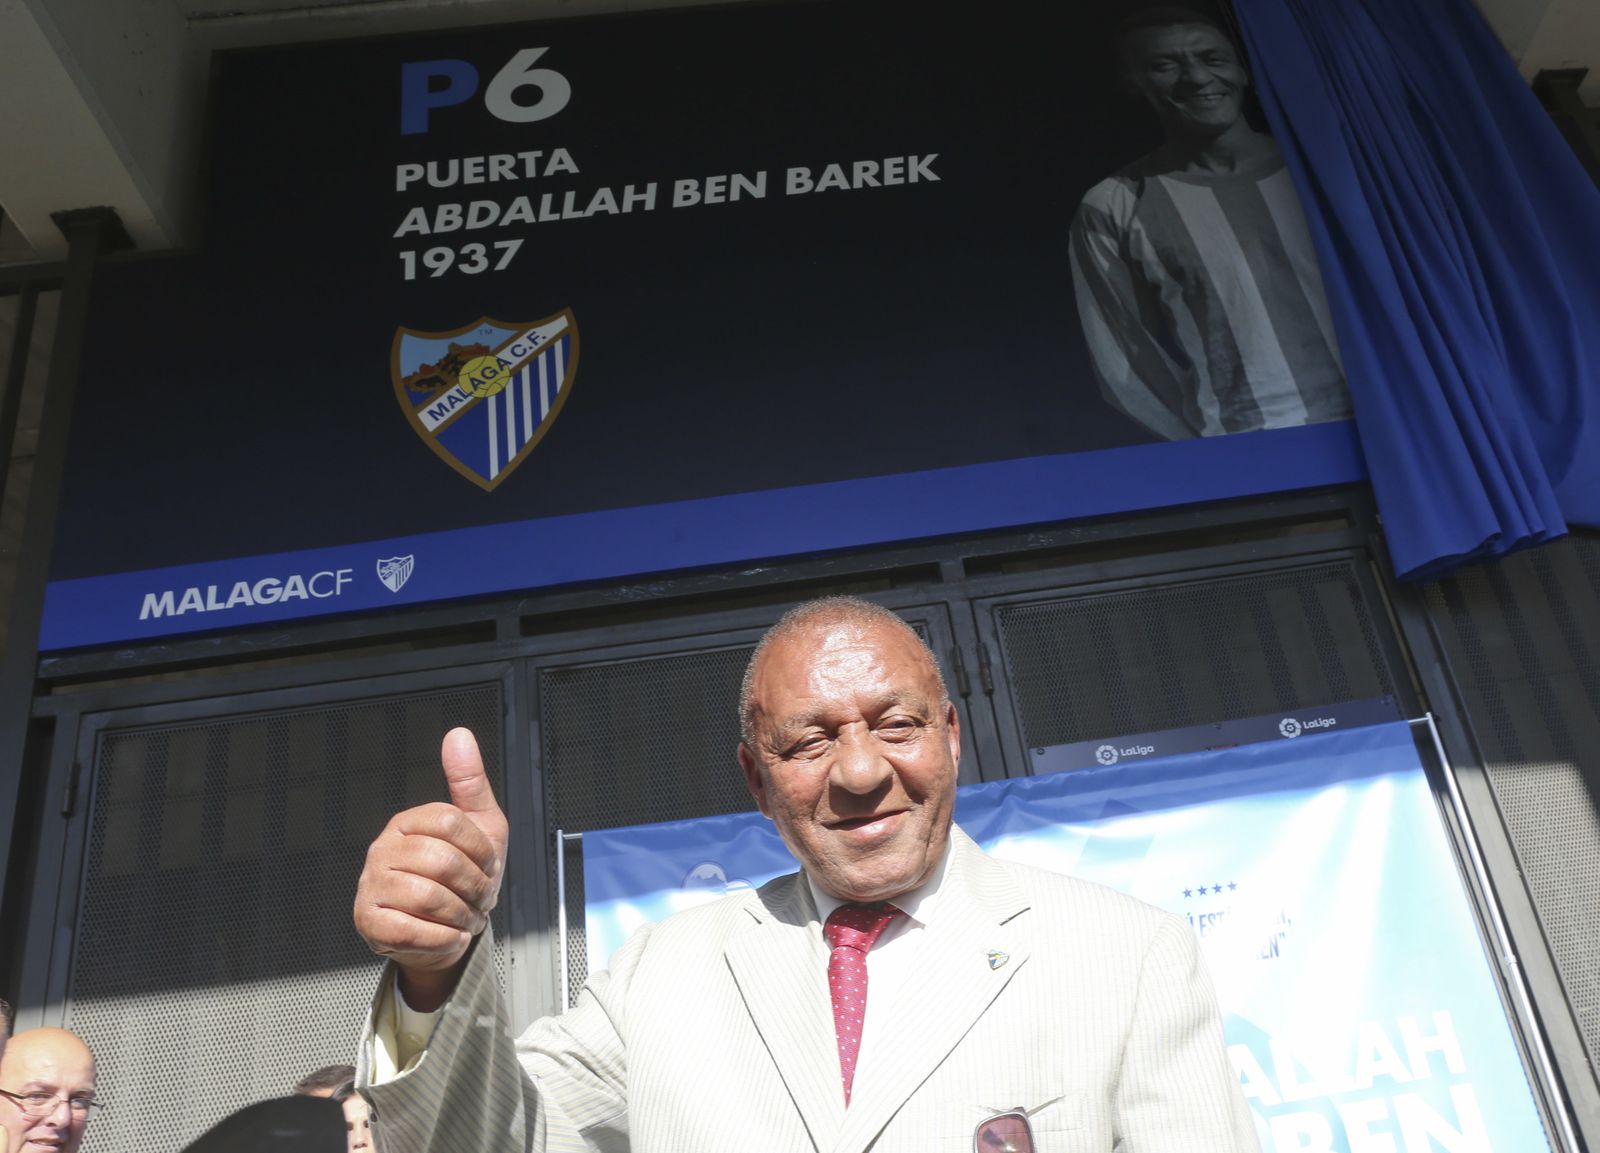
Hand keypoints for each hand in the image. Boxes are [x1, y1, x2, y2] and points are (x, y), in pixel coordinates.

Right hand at [353, 727, 508, 1008]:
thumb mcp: (479, 825)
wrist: (445, 930)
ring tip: (465, 917)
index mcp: (408, 822)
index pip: (450, 822)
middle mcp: (383, 849)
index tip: (489, 866)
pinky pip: (413, 930)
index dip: (481, 850)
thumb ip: (469, 781)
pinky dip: (443, 938)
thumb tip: (458, 734)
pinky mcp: (368, 920)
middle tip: (479, 899)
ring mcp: (371, 884)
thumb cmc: (463, 877)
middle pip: (443, 862)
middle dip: (475, 887)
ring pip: (429, 897)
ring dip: (461, 915)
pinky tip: (448, 933)